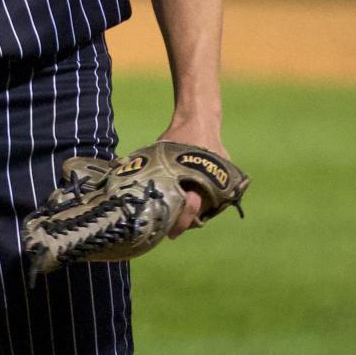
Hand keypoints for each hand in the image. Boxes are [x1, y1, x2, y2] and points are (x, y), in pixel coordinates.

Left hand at [155, 121, 229, 238]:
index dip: (180, 224)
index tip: (170, 234)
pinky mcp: (228, 179)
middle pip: (200, 214)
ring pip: (209, 207)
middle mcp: (216, 184)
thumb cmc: (178, 136)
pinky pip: (215, 196)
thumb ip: (152, 169)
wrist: (200, 119)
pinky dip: (204, 200)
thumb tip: (126, 180)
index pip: (191, 209)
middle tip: (171, 227)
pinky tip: (190, 200)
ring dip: (194, 213)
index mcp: (198, 179)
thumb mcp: (162, 152)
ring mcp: (225, 182)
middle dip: (185, 222)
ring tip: (179, 215)